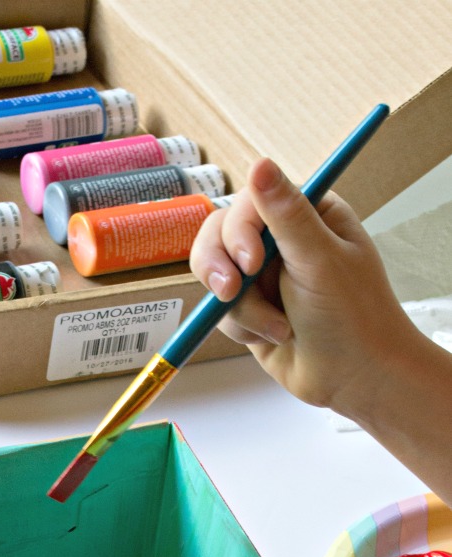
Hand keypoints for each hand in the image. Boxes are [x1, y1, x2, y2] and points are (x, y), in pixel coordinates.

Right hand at [188, 157, 421, 411]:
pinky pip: (222, 311)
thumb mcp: (318, 261)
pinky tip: (275, 336)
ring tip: (276, 327)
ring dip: (242, 308)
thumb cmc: (352, 317)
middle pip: (219, 235)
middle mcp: (280, 240)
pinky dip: (243, 327)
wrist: (354, 378)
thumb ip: (285, 215)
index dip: (240, 231)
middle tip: (232, 293)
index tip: (250, 262)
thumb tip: (259, 163)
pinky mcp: (250, 310)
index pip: (250, 202)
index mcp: (306, 214)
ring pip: (216, 277)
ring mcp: (262, 277)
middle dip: (222, 268)